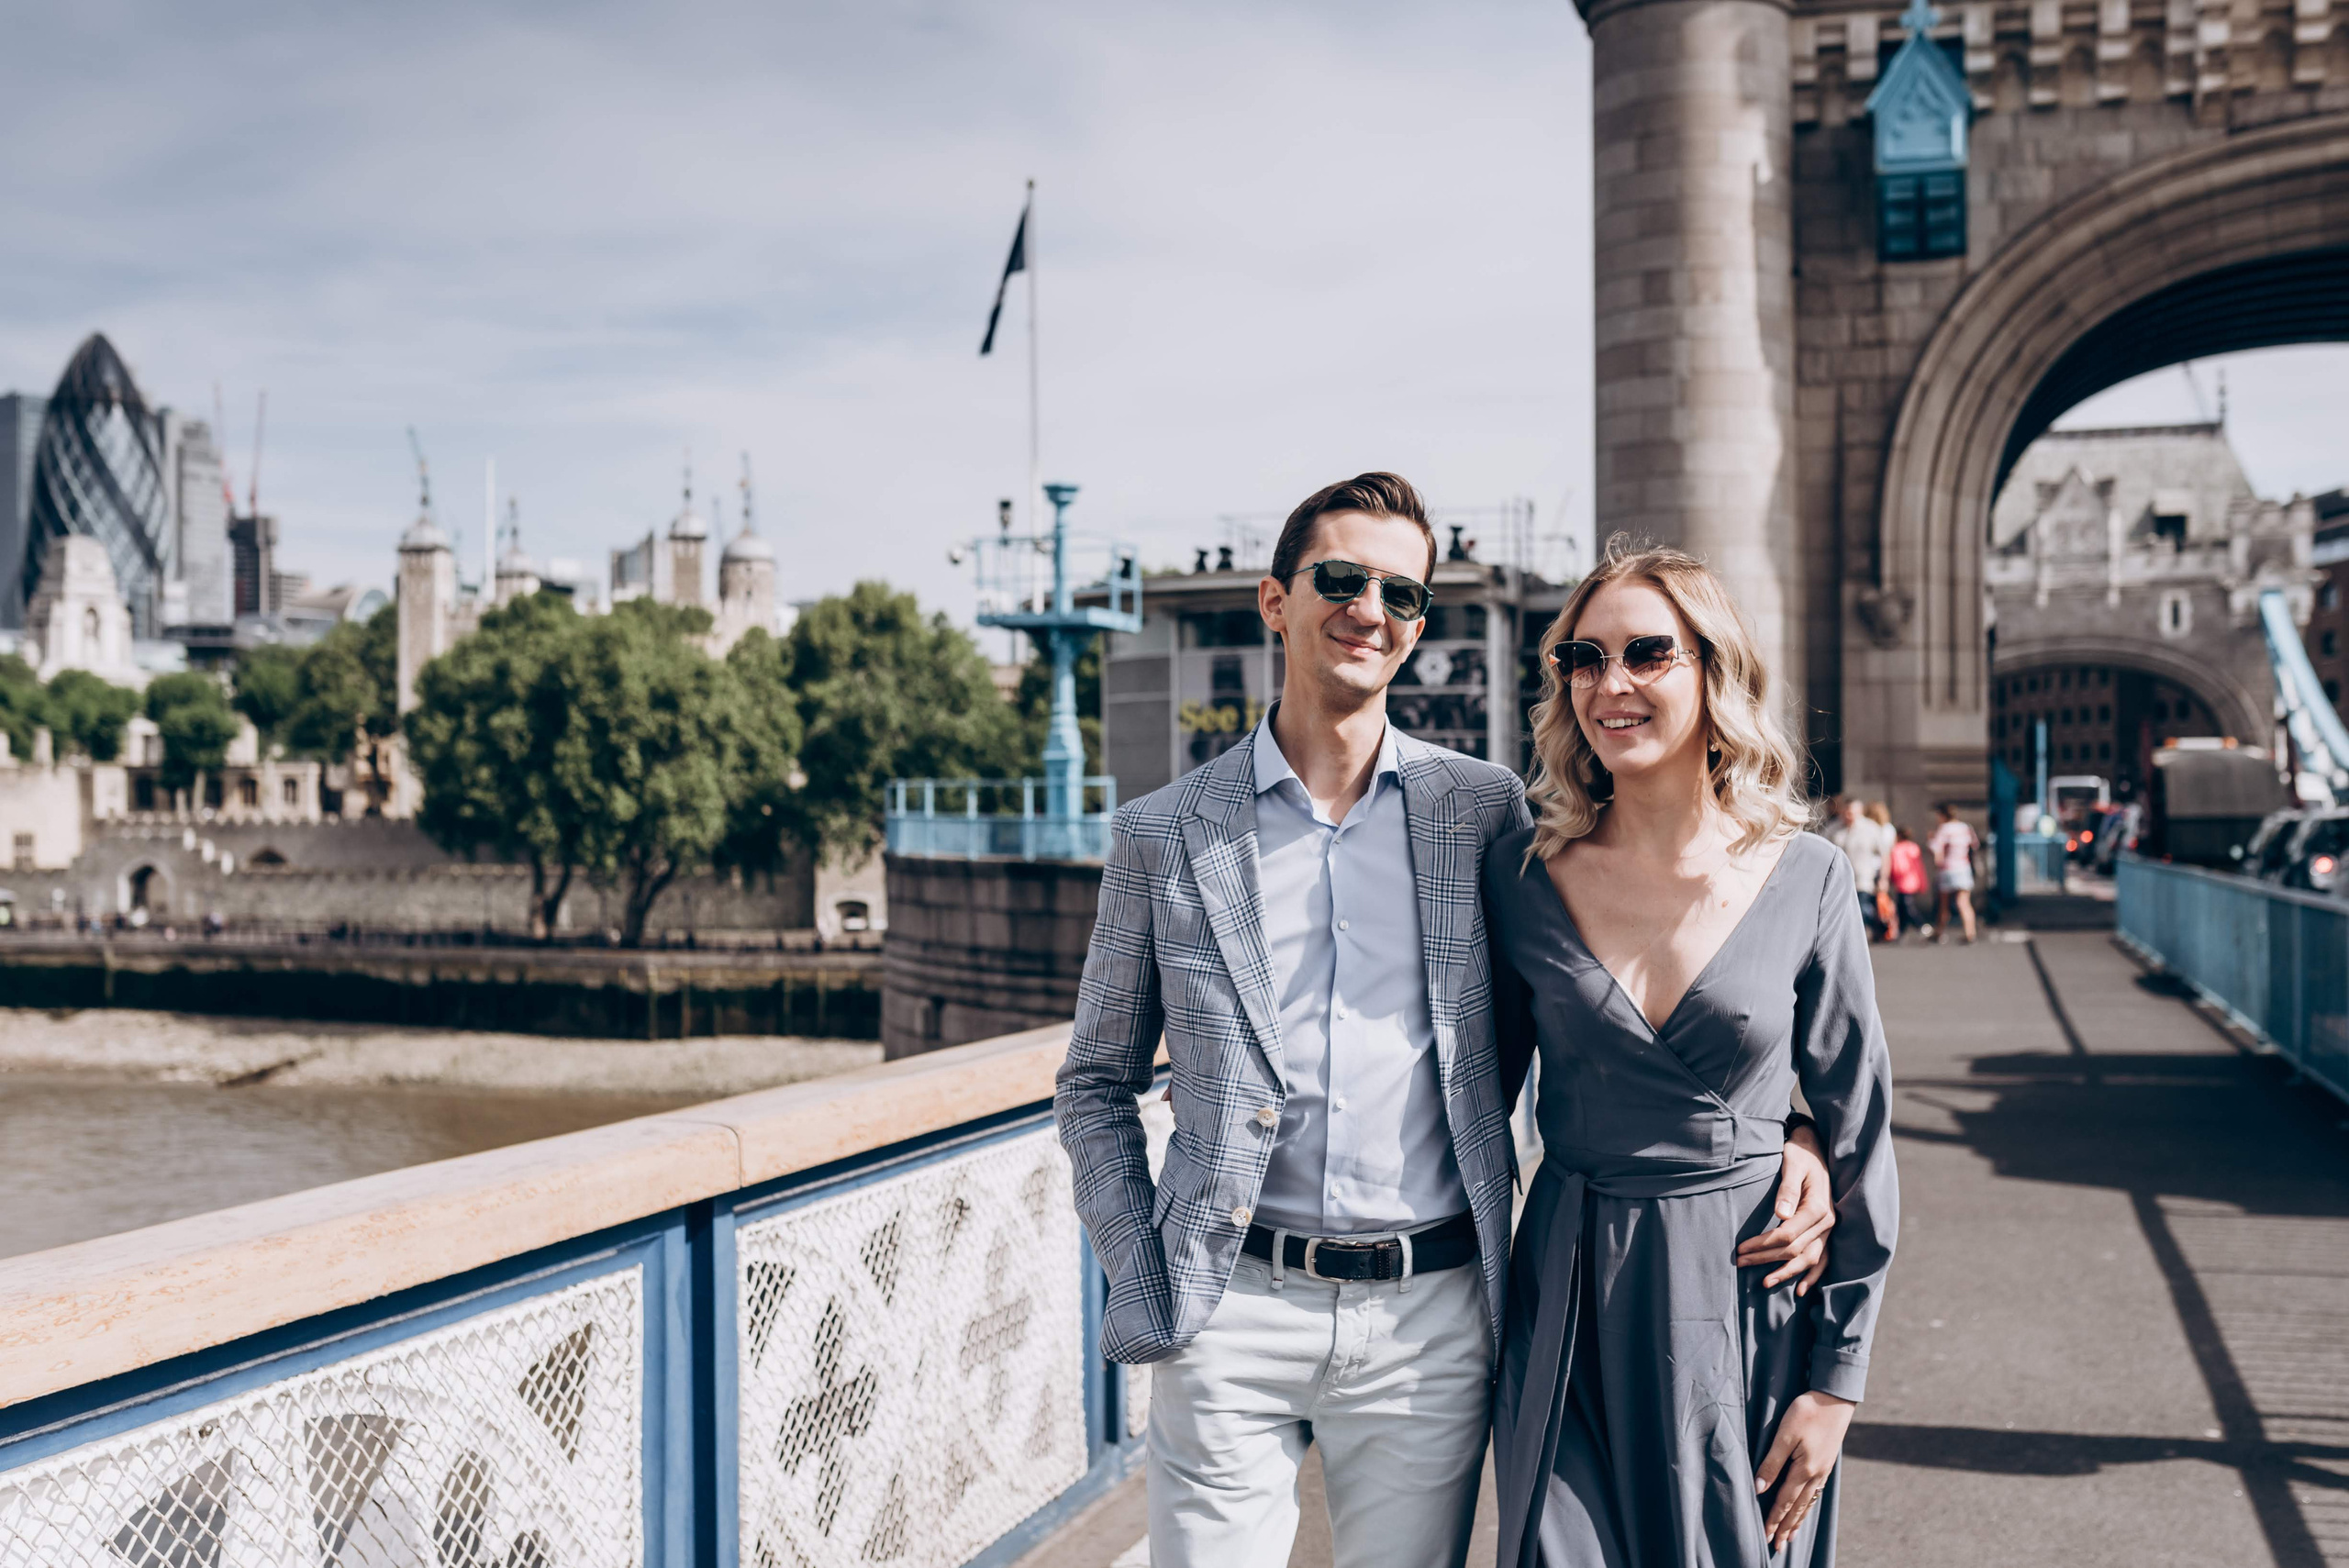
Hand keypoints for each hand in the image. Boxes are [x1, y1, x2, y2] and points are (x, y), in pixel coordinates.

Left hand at [1735, 1123, 1832, 1292]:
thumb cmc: (1799, 1155)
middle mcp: (1826, 1222)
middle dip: (1766, 1258)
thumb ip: (1787, 1189)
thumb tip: (1781, 1213)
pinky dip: (1813, 1275)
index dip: (1762, 1245)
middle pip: (1794, 1249)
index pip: (1786, 1235)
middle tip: (1740, 1264)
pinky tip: (1800, 1289)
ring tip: (1765, 1283)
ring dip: (1787, 1273)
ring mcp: (1829, 1229)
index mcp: (1817, 1207)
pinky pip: (1823, 1259)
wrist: (1814, 1148)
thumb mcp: (1791, 1164)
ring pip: (1809, 1259)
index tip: (1741, 1249)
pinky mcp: (1826, 1231)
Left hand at [1755, 1390, 1853, 1549]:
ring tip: (1791, 1536)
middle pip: (1798, 1508)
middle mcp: (1816, 1474)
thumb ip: (1772, 1461)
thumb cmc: (1807, 1412)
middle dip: (1786, 1527)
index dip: (1774, 1519)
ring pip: (1809, 1502)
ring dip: (1798, 1520)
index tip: (1766, 1536)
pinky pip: (1816, 1492)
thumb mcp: (1785, 1434)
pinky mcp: (1827, 1463)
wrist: (1835, 1398)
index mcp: (1804, 1469)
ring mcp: (1823, 1470)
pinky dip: (1809, 1506)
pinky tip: (1806, 1509)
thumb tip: (1759, 1487)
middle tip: (1778, 1546)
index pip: (1785, 1501)